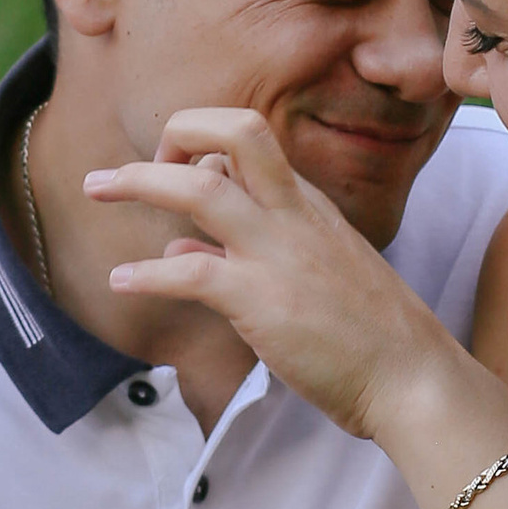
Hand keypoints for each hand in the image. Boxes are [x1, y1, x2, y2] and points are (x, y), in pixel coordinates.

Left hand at [85, 108, 453, 437]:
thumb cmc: (368, 336)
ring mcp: (278, 253)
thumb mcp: (313, 278)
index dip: (206, 142)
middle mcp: (294, 215)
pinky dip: (146, 273)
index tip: (177, 168)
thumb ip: (245, 254)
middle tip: (138, 160)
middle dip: (178, 130)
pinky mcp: (261, 299)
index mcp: (309, 206)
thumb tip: (182, 246)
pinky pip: (188, 270)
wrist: (413, 378)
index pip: (252, 141)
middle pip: (237, 130)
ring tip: (95, 190)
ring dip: (138, 181)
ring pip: (200, 188)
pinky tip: (122, 282)